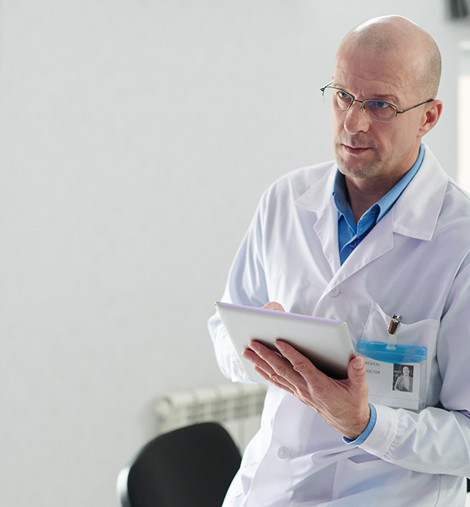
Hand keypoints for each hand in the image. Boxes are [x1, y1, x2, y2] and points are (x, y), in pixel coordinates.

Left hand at [242, 337, 369, 439]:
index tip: (279, 341)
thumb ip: (358, 373)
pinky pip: (278, 382)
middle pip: (282, 369)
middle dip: (266, 355)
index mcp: (320, 385)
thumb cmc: (352, 402)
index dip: (290, 354)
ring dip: (260, 363)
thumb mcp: (360, 388)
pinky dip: (266, 374)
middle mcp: (306, 389)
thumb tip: (357, 360)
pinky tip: (257, 367)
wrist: (348, 422)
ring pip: (276, 375)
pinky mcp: (297, 393)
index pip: (301, 366)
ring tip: (247, 352)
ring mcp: (299, 392)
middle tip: (253, 343)